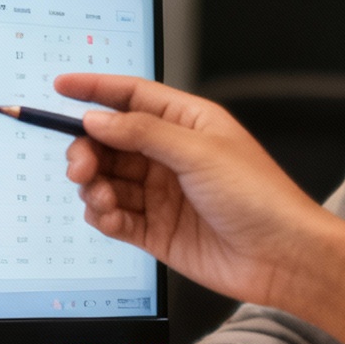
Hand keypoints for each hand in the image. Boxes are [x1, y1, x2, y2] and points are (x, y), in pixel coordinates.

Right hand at [54, 74, 334, 307]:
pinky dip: (104, 216)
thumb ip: (144, 134)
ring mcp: (164, 194)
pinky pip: (116, 217)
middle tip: (79, 167)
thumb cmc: (260, 197)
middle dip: (87, 151)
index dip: (95, 90)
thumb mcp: (199, 153)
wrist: (283, 257)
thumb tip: (98, 119)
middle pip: (110, 142)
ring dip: (94, 188)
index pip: (133, 97)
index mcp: (188, 124)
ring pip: (108, 180)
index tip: (61, 86)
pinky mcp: (158, 231)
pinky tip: (111, 218)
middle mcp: (172, 156)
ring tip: (101, 199)